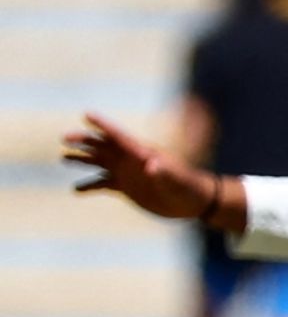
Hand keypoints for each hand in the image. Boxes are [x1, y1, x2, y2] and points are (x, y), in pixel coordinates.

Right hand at [62, 113, 216, 218]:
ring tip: (64, 157)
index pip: (119, 135)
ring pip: (99, 162)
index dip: (103, 124)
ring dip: (82, 159)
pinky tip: (76, 190)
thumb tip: (152, 165)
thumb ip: (165, 172)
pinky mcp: (126, 187)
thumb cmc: (188, 188)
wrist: (193, 202)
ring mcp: (127, 173)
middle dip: (84, 140)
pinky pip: (102, 184)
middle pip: (103, 145)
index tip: (86, 114)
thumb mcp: (176, 181)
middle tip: (65, 138)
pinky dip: (89, 186)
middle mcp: (131, 160)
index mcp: (142, 153)